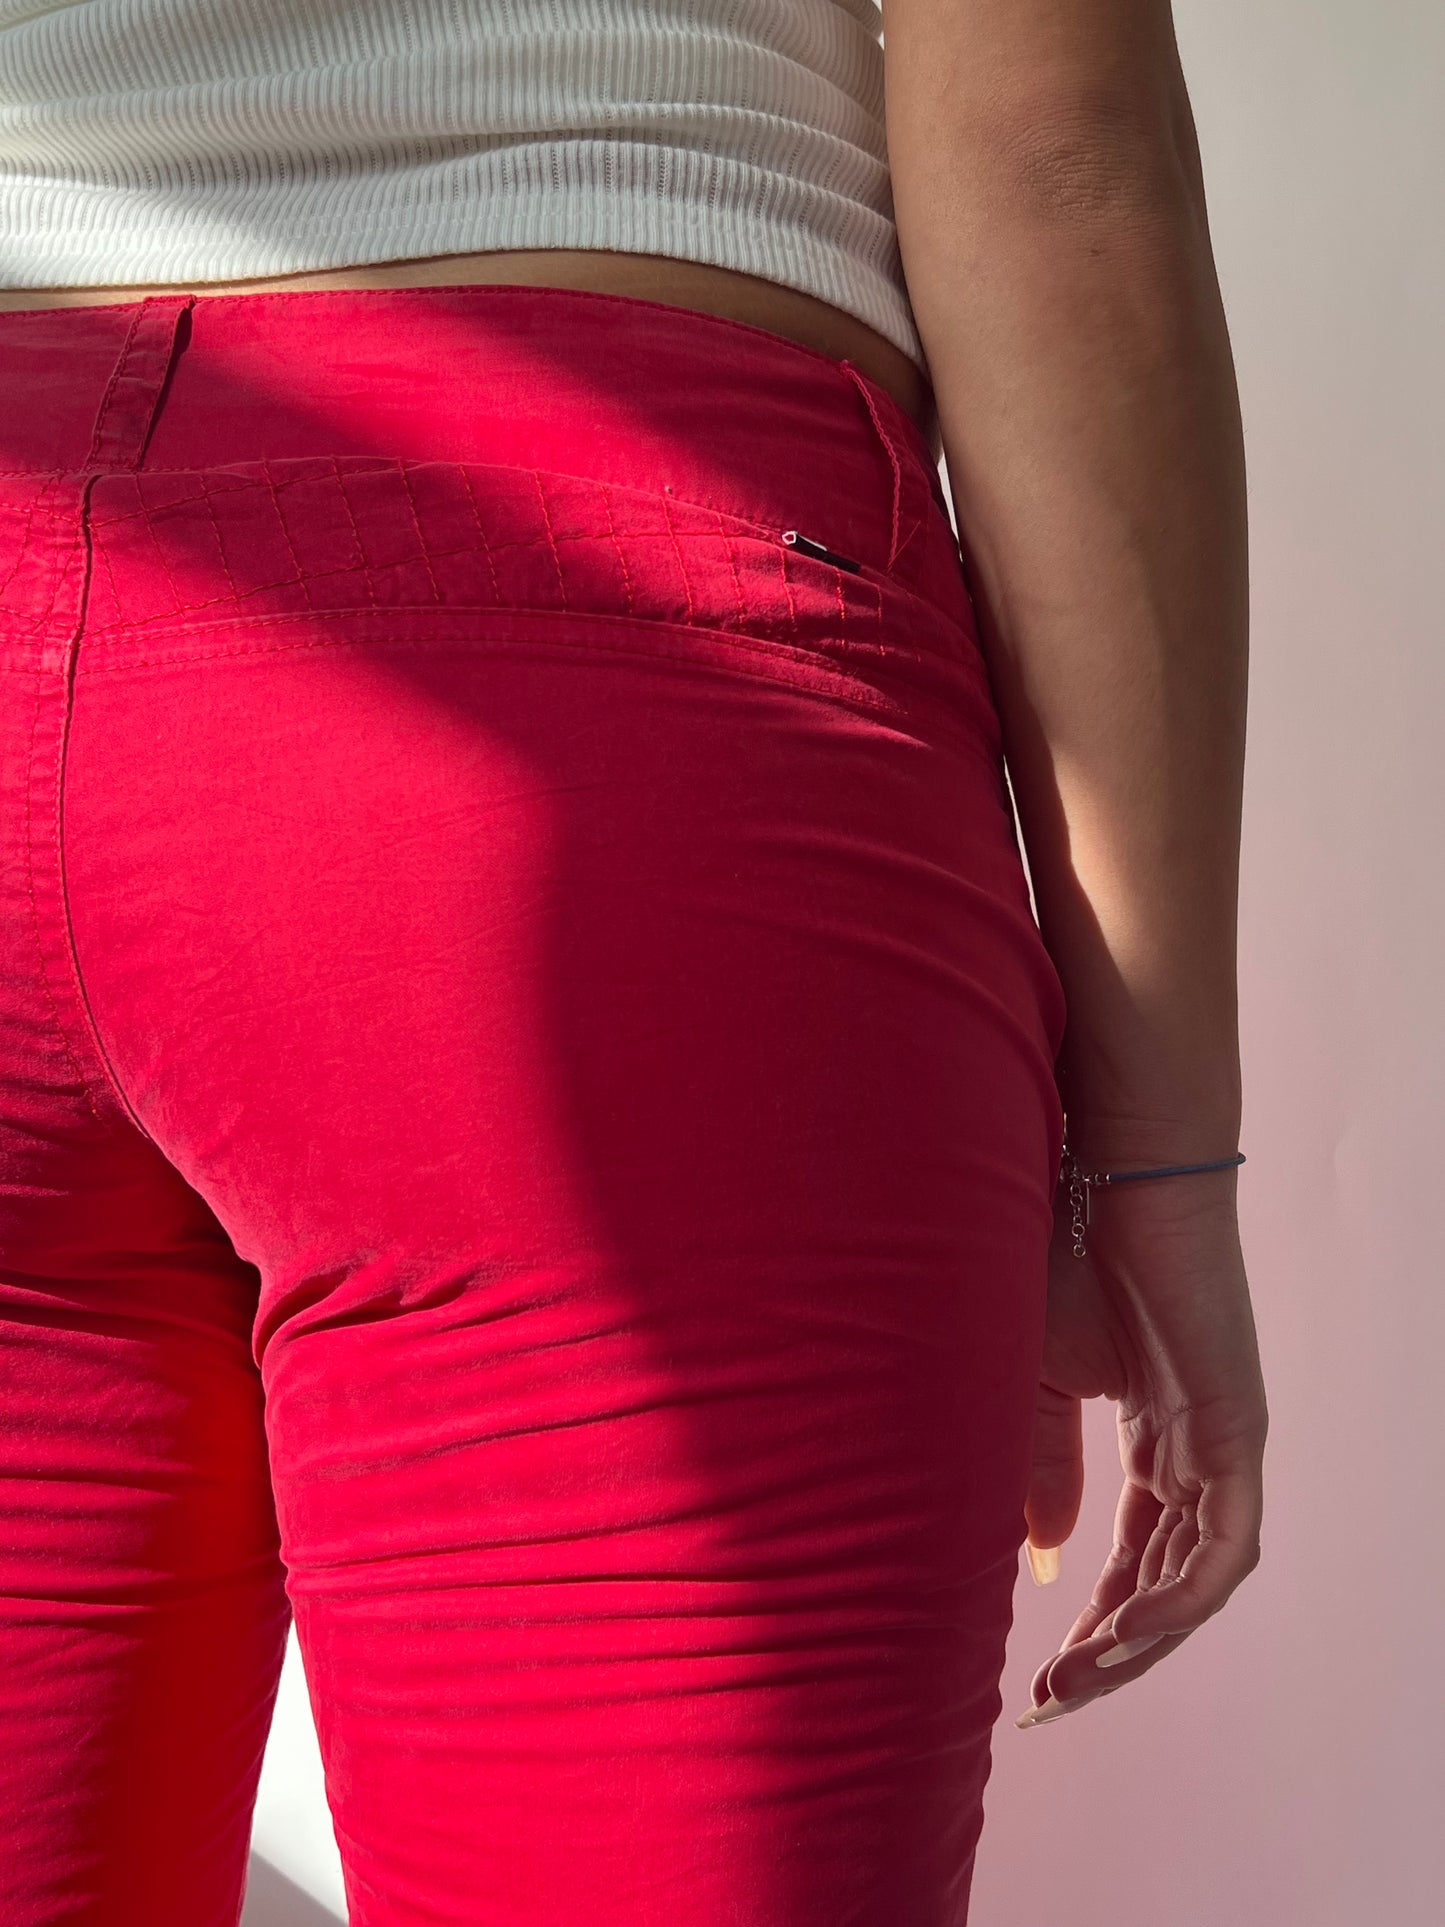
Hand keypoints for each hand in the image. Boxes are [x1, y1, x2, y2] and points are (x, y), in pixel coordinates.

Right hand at [1015, 1166, 1267, 1727]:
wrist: (1104, 1177)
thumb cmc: (1060, 1256)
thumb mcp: (1034, 1382)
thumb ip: (1044, 1470)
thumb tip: (1050, 1558)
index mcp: (1154, 1436)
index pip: (1134, 1556)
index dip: (1092, 1621)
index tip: (1039, 1674)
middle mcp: (1198, 1450)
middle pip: (1168, 1583)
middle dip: (1114, 1651)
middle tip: (1054, 1701)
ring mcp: (1224, 1443)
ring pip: (1198, 1580)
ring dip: (1141, 1641)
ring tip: (1076, 1680)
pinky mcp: (1238, 1430)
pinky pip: (1223, 1546)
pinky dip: (1178, 1599)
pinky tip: (1123, 1634)